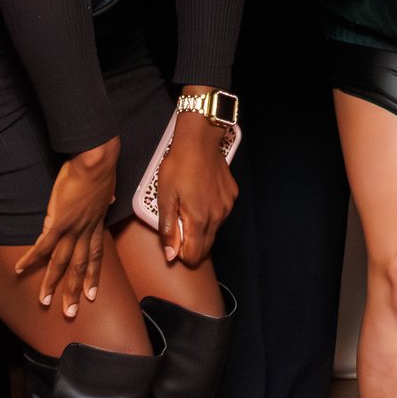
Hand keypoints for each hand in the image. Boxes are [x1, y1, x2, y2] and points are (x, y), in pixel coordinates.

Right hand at [15, 138, 119, 316]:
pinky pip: (43, 245)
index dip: (93, 276)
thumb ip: (105, 198)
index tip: (91, 294)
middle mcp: (86, 231)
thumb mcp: (107, 187)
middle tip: (70, 312)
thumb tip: (109, 197)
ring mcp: (73, 228)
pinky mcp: (59, 221)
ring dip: (52, 283)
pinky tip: (20, 269)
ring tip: (45, 302)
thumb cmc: (101, 169)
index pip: (96, 255)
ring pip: (62, 262)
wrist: (96, 160)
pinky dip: (32, 258)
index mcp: (97, 223)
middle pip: (79, 266)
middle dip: (74, 290)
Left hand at [155, 109, 236, 265]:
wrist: (199, 140)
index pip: (194, 256)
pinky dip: (210, 213)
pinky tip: (201, 197)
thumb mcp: (165, 197)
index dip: (181, 254)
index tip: (173, 241)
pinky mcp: (232, 196)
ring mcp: (227, 206)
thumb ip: (168, 229)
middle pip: (205, 247)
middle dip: (191, 244)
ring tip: (188, 208)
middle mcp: (217, 217)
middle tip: (178, 225)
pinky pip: (220, 214)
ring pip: (213, 231)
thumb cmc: (179, 166)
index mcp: (198, 220)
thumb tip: (171, 256)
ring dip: (201, 228)